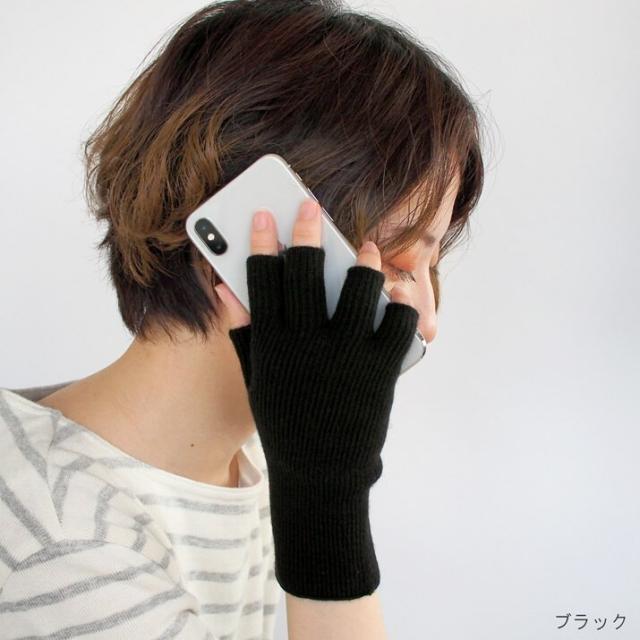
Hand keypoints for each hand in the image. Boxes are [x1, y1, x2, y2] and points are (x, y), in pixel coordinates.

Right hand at [215, 197, 418, 600]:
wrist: (321, 474)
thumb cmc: (286, 422)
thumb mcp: (257, 378)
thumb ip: (241, 330)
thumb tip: (223, 287)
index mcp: (272, 345)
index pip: (262, 280)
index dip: (260, 243)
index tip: (263, 215)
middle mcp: (308, 344)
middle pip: (306, 272)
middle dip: (307, 231)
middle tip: (310, 206)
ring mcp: (347, 355)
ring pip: (359, 287)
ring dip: (362, 262)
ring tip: (365, 250)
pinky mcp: (382, 369)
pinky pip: (399, 321)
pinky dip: (401, 304)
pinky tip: (396, 296)